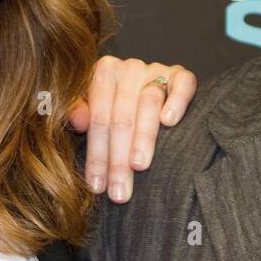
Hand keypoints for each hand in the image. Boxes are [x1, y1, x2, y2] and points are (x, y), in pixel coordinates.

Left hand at [68, 57, 196, 202]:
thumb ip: (78, 112)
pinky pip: (182, 83)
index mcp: (102, 73)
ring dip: (143, 138)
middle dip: (119, 158)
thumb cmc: (113, 107)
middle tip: (120, 192)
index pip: (98, 119)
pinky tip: (169, 121)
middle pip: (121, 117)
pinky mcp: (181, 74)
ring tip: (139, 166)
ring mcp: (156, 69)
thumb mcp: (89, 110)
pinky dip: (176, 101)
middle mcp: (128, 68)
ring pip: (148, 103)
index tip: (98, 186)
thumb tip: (78, 121)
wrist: (143, 91)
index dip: (97, 155)